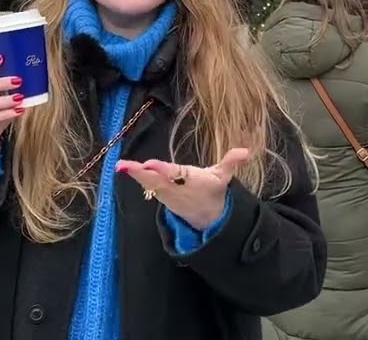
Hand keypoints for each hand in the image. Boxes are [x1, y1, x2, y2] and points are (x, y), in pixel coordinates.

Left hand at [117, 148, 250, 230]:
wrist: (206, 216)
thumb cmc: (212, 190)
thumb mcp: (223, 177)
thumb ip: (232, 162)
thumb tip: (246, 151)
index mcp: (190, 180)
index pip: (174, 173)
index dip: (162, 169)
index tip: (151, 164)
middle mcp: (175, 187)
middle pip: (156, 179)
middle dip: (142, 173)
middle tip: (125, 166)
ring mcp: (166, 192)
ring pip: (149, 182)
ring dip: (135, 174)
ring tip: (121, 165)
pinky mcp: (160, 194)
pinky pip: (146, 185)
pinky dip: (136, 177)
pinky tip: (124, 168)